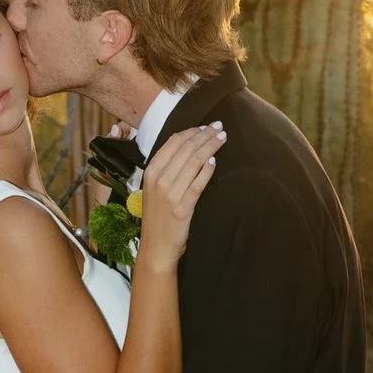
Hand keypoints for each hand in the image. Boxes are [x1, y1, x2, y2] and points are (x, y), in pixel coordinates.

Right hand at [132, 121, 223, 271]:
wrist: (156, 247)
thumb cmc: (157, 217)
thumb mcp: (153, 189)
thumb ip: (166, 169)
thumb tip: (187, 146)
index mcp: (150, 172)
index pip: (173, 142)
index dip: (191, 131)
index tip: (206, 125)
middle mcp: (159, 180)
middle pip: (186, 148)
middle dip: (205, 134)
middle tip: (219, 127)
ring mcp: (170, 194)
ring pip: (194, 162)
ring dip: (210, 147)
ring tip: (222, 138)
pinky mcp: (183, 208)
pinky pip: (198, 184)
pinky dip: (207, 170)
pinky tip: (215, 161)